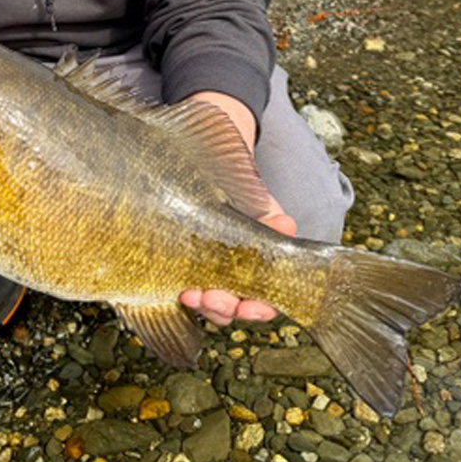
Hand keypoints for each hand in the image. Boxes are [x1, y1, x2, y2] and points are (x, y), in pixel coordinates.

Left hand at [179, 89, 293, 324]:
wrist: (202, 152)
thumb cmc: (233, 177)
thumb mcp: (253, 196)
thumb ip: (267, 216)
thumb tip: (284, 226)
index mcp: (255, 260)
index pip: (263, 299)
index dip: (259, 309)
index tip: (252, 306)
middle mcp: (230, 270)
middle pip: (231, 306)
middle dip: (224, 308)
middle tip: (213, 297)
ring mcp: (202, 267)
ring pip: (206, 301)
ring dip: (202, 304)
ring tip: (192, 293)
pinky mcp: (176, 260)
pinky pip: (178, 285)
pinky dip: (178, 290)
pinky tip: (178, 286)